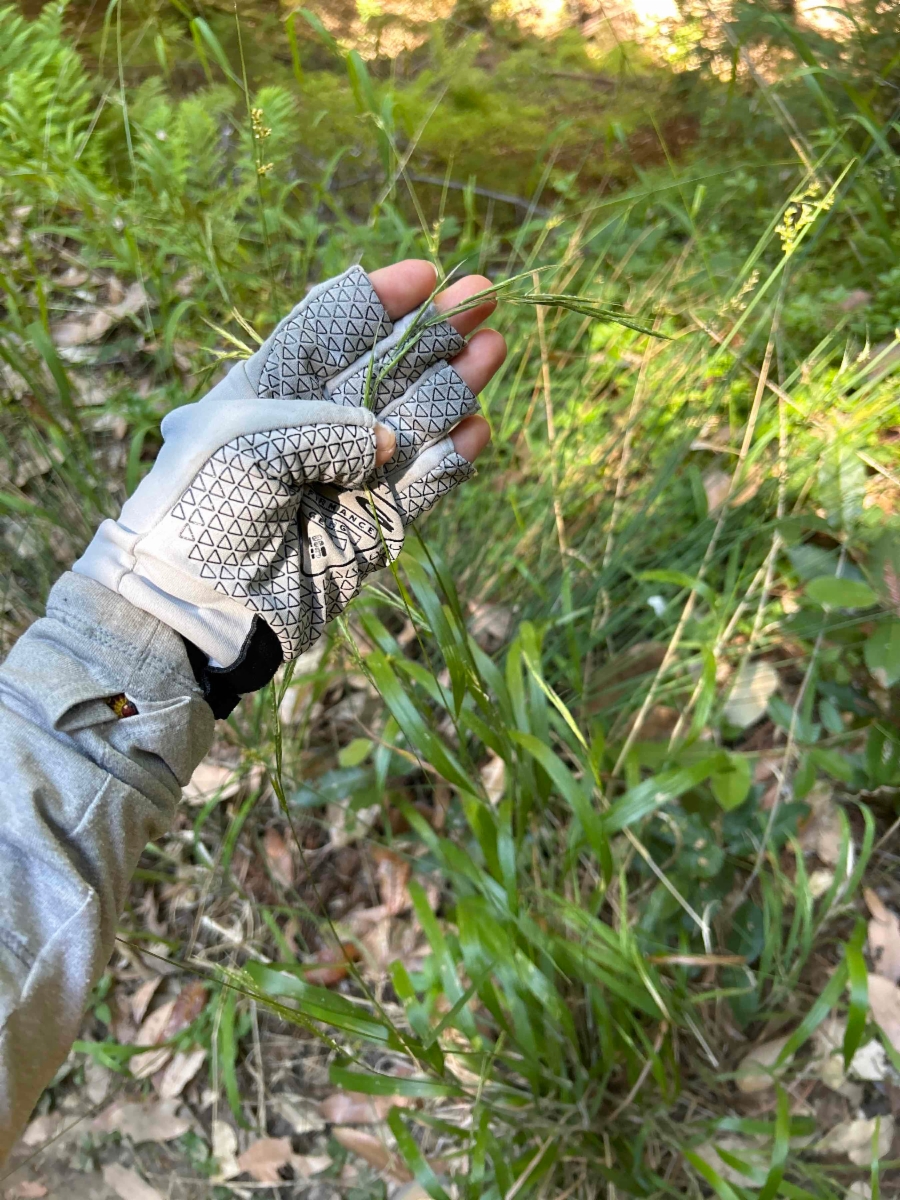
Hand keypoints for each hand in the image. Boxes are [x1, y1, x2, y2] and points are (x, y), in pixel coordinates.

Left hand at [73, 261, 504, 713]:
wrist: (198, 608)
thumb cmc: (202, 511)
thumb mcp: (246, 443)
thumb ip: (324, 427)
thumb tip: (388, 440)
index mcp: (270, 391)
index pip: (331, 330)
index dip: (379, 300)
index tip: (425, 274)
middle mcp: (316, 426)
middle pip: (387, 368)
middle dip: (434, 331)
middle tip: (483, 292)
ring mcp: (349, 475)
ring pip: (415, 422)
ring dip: (454, 385)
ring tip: (492, 346)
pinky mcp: (374, 525)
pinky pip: (423, 486)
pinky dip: (450, 459)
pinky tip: (477, 427)